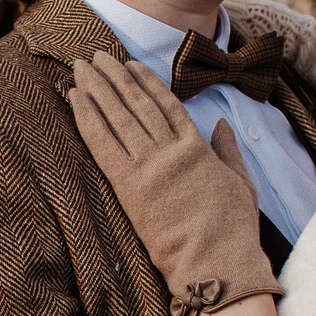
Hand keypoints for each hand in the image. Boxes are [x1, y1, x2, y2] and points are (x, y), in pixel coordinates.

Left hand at [67, 53, 272, 315]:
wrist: (218, 260)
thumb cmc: (233, 228)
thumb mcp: (241, 183)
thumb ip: (229, 151)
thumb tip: (221, 125)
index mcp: (197, 148)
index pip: (166, 104)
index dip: (145, 81)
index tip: (130, 64)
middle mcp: (169, 151)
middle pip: (136, 104)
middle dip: (115, 77)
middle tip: (96, 55)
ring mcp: (148, 167)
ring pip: (117, 117)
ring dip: (97, 89)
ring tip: (82, 67)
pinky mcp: (129, 187)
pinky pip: (102, 144)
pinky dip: (86, 118)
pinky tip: (74, 99)